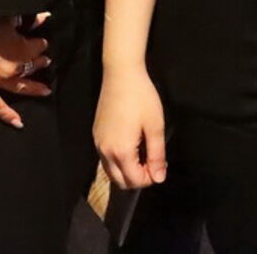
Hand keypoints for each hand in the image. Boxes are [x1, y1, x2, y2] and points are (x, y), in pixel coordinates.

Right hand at [0, 14, 52, 128]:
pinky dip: (7, 115)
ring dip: (34, 88)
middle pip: (31, 66)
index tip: (40, 41)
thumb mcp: (8, 19)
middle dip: (39, 62)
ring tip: (45, 90)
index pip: (38, 47)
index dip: (39, 43)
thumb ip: (27, 21)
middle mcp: (13, 69)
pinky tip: (19, 123)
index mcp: (21, 50)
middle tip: (44, 61)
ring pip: (21, 87)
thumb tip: (44, 18)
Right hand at [95, 66, 168, 189]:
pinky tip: (131, 146)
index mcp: (121, 151)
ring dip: (127, 171)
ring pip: (111, 172)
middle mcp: (104, 151)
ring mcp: (98, 143)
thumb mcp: (155, 126)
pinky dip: (118, 161)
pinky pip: (105, 159)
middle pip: (120, 181)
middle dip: (137, 178)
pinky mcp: (96, 135)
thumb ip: (157, 155)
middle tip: (153, 162)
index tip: (160, 165)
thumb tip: (159, 178)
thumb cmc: (142, 98)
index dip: (150, 178)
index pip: (134, 181)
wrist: (120, 75)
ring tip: (143, 154)